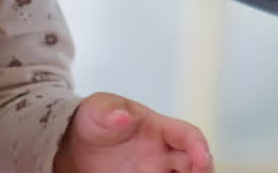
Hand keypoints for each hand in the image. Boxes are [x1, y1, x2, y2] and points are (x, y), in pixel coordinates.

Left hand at [55, 92, 213, 172]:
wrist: (75, 145)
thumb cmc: (95, 120)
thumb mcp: (96, 110)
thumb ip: (109, 112)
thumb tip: (122, 116)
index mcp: (159, 129)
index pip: (188, 135)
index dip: (199, 146)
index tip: (202, 160)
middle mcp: (164, 155)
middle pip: (195, 167)